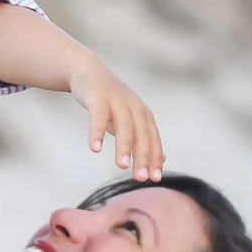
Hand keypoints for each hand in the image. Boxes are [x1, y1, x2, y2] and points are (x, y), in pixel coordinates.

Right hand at [67, 58, 163, 180]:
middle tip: (141, 178)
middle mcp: (134, 107)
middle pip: (142, 134)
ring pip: (124, 126)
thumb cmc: (110, 102)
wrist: (89, 72)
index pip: (153, 139)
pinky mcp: (98, 98)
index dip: (154, 158)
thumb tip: (162, 160)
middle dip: (143, 156)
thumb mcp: (130, 120)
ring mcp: (116, 101)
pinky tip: (95, 148)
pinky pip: (98, 117)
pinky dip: (97, 132)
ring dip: (123, 147)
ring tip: (121, 166)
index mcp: (143, 114)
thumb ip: (144, 139)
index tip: (154, 178)